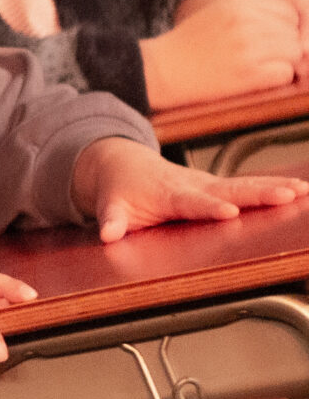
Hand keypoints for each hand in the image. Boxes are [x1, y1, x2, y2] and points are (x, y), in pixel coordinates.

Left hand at [70, 136, 308, 243]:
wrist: (125, 164)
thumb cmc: (120, 189)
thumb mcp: (111, 205)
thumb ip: (112, 221)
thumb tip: (108, 235)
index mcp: (170, 194)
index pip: (192, 202)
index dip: (210, 207)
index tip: (228, 211)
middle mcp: (194, 185)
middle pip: (229, 190)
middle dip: (257, 194)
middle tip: (285, 196)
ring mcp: (210, 184)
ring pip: (245, 185)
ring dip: (274, 188)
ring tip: (302, 192)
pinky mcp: (220, 186)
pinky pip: (249, 186)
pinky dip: (274, 187)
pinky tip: (300, 191)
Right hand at [141, 0, 303, 109]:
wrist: (163, 70)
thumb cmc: (190, 44)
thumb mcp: (218, 12)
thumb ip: (251, 10)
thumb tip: (291, 18)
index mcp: (238, 4)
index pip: (287, 10)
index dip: (284, 25)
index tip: (270, 37)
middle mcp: (245, 22)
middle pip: (293, 31)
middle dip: (285, 44)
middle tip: (265, 55)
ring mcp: (248, 48)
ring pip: (294, 52)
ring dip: (284, 61)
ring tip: (262, 66)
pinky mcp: (249, 74)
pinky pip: (285, 73)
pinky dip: (277, 78)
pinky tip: (258, 78)